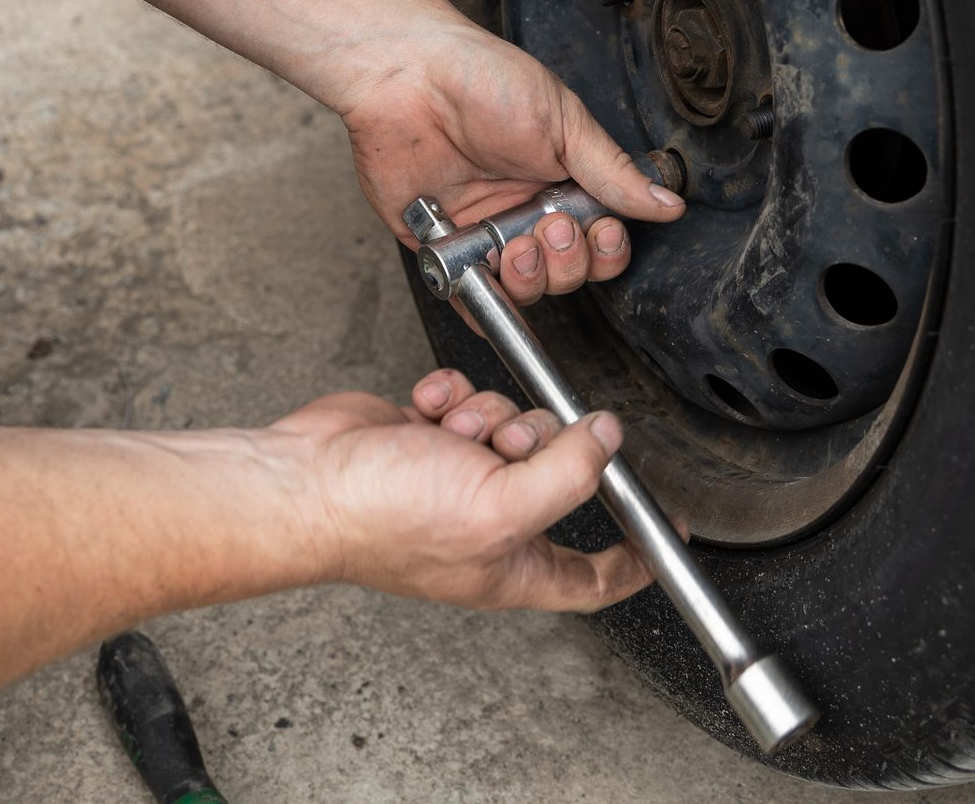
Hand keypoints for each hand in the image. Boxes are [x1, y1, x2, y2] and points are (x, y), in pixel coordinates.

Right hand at [273, 371, 650, 611]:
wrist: (304, 480)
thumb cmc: (381, 517)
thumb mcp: (498, 506)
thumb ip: (566, 475)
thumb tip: (607, 440)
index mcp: (511, 566)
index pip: (594, 576)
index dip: (636, 555)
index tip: (670, 526)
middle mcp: (487, 523)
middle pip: (555, 471)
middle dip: (535, 440)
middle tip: (503, 444)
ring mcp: (454, 477)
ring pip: (511, 422)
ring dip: (484, 414)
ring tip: (448, 432)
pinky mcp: (426, 437)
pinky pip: (467, 399)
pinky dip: (448, 397)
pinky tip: (423, 411)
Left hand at [334, 15, 684, 303]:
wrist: (409, 76)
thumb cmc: (482, 79)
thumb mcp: (563, 122)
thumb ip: (613, 173)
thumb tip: (667, 204)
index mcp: (560, 183)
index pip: (598, 240)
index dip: (605, 250)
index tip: (602, 231)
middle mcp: (524, 212)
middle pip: (566, 273)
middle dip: (567, 262)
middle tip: (552, 228)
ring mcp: (483, 232)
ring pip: (523, 289)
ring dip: (530, 278)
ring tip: (515, 244)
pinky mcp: (441, 247)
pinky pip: (467, 297)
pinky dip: (483, 306)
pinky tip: (490, 283)